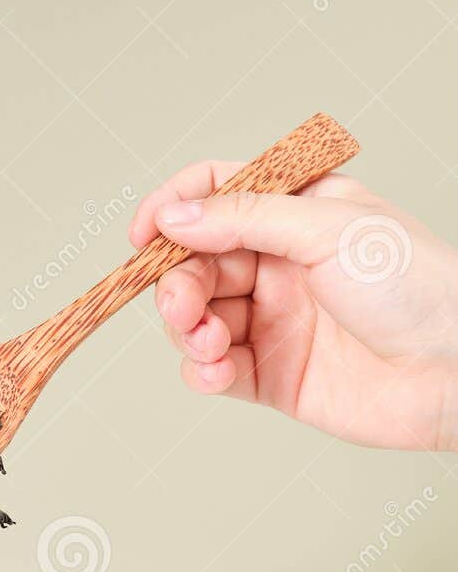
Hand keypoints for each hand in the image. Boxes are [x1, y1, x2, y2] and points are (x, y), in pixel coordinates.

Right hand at [129, 164, 457, 450]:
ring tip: (206, 339)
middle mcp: (281, 265)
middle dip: (178, 282)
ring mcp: (275, 321)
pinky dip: (203, 370)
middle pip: (197, 262)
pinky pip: (215, 369)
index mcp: (298, 213)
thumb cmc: (416, 287)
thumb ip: (245, 219)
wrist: (454, 370)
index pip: (218, 195)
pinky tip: (215, 368)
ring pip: (198, 318)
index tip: (145, 235)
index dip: (175, 209)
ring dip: (187, 329)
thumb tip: (177, 216)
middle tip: (181, 303)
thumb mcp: (328, 228)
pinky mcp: (273, 376)